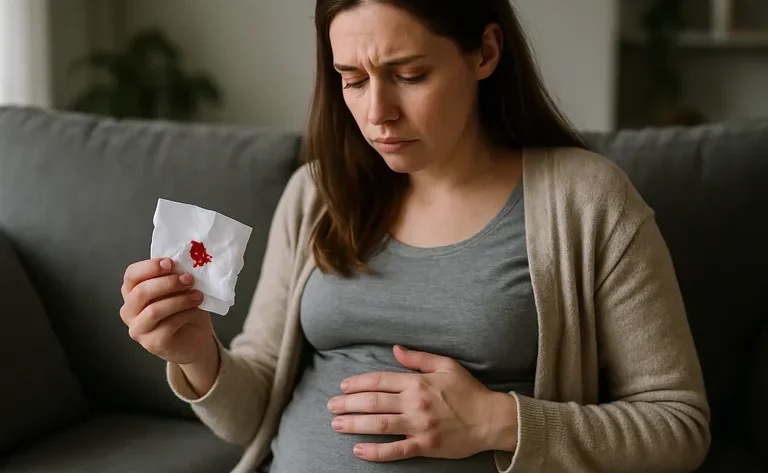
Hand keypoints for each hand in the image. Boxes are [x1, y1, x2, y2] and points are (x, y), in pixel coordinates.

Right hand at [119, 258, 214, 366]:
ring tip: (197, 296)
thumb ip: (175, 277)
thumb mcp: (180, 289)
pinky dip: (185, 314)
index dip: (150, 267)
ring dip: (179, 300)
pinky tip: (196, 310)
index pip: (131, 275)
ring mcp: (138, 329)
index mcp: (132, 292)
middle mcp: (129, 311)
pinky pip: (167, 326)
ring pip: (153, 310)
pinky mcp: (152, 344)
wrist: (195, 340)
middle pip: (140, 292)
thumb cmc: (185, 310)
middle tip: (189, 279)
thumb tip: (183, 263)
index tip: (171, 263)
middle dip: (167, 283)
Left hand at [327, 345, 517, 461]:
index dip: (358, 383)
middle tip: (330, 406)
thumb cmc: (469, 391)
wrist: (491, 419)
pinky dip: (376, 451)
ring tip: (336, 424)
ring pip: (379, 424)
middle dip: (348, 404)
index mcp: (418, 382)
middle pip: (373, 402)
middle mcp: (415, 403)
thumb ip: (418, 358)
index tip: (343, 387)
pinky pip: (396, 450)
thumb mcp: (446, 365)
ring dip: (354, 425)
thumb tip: (395, 349)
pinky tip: (359, 450)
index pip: (380, 380)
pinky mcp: (425, 446)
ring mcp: (419, 426)